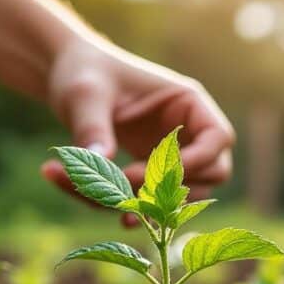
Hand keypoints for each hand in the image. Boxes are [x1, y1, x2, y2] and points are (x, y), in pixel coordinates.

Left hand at [41, 37, 234, 219]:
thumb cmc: (82, 71)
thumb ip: (92, 127)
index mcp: (187, 101)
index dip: (193, 161)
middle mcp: (189, 129)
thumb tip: (99, 161)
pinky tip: (113, 212)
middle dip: (173, 187)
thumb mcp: (84, 94)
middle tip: (125, 184)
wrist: (66, 77)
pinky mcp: (154, 170)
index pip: (217, 137)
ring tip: (111, 203)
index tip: (145, 174)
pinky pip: (158, 198)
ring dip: (153, 204)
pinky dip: (137, 208)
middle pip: (213, 172)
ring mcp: (174, 152)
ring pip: (186, 193)